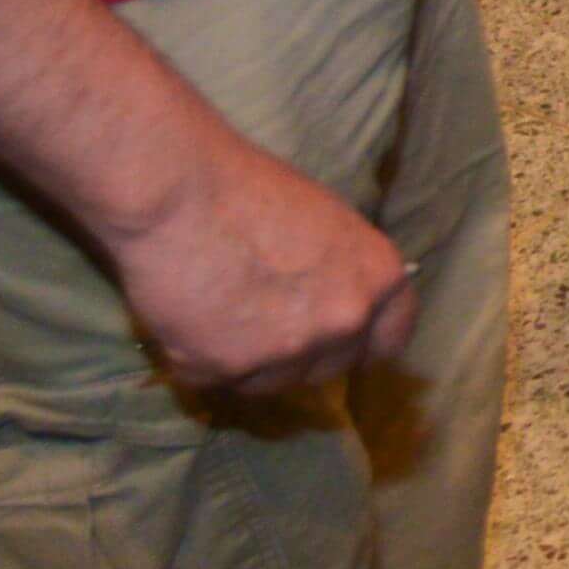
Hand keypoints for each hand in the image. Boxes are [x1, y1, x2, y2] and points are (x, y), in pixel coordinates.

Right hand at [98, 123, 415, 395]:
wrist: (178, 189)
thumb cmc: (248, 186)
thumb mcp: (326, 224)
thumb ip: (341, 273)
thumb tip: (334, 302)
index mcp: (379, 279)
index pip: (390, 340)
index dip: (359, 343)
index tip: (337, 341)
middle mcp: (344, 320)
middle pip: (328, 368)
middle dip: (299, 355)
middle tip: (259, 320)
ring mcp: (288, 349)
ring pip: (270, 382)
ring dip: (246, 361)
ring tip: (214, 310)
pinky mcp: (228, 367)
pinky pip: (213, 379)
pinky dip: (195, 358)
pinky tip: (183, 317)